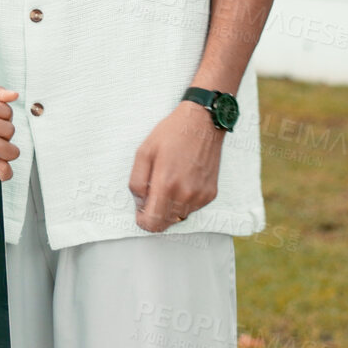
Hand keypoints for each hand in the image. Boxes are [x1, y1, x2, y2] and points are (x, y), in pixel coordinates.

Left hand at [128, 102, 224, 231]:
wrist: (202, 123)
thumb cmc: (172, 134)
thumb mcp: (143, 153)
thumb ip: (137, 182)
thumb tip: (139, 203)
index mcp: (166, 184)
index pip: (153, 222)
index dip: (143, 222)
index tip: (141, 214)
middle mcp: (185, 194)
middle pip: (165, 223)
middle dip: (155, 215)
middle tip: (151, 196)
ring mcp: (200, 195)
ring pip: (178, 217)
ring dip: (170, 208)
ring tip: (168, 184)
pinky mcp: (210, 193)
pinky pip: (192, 208)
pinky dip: (183, 201)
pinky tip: (181, 182)